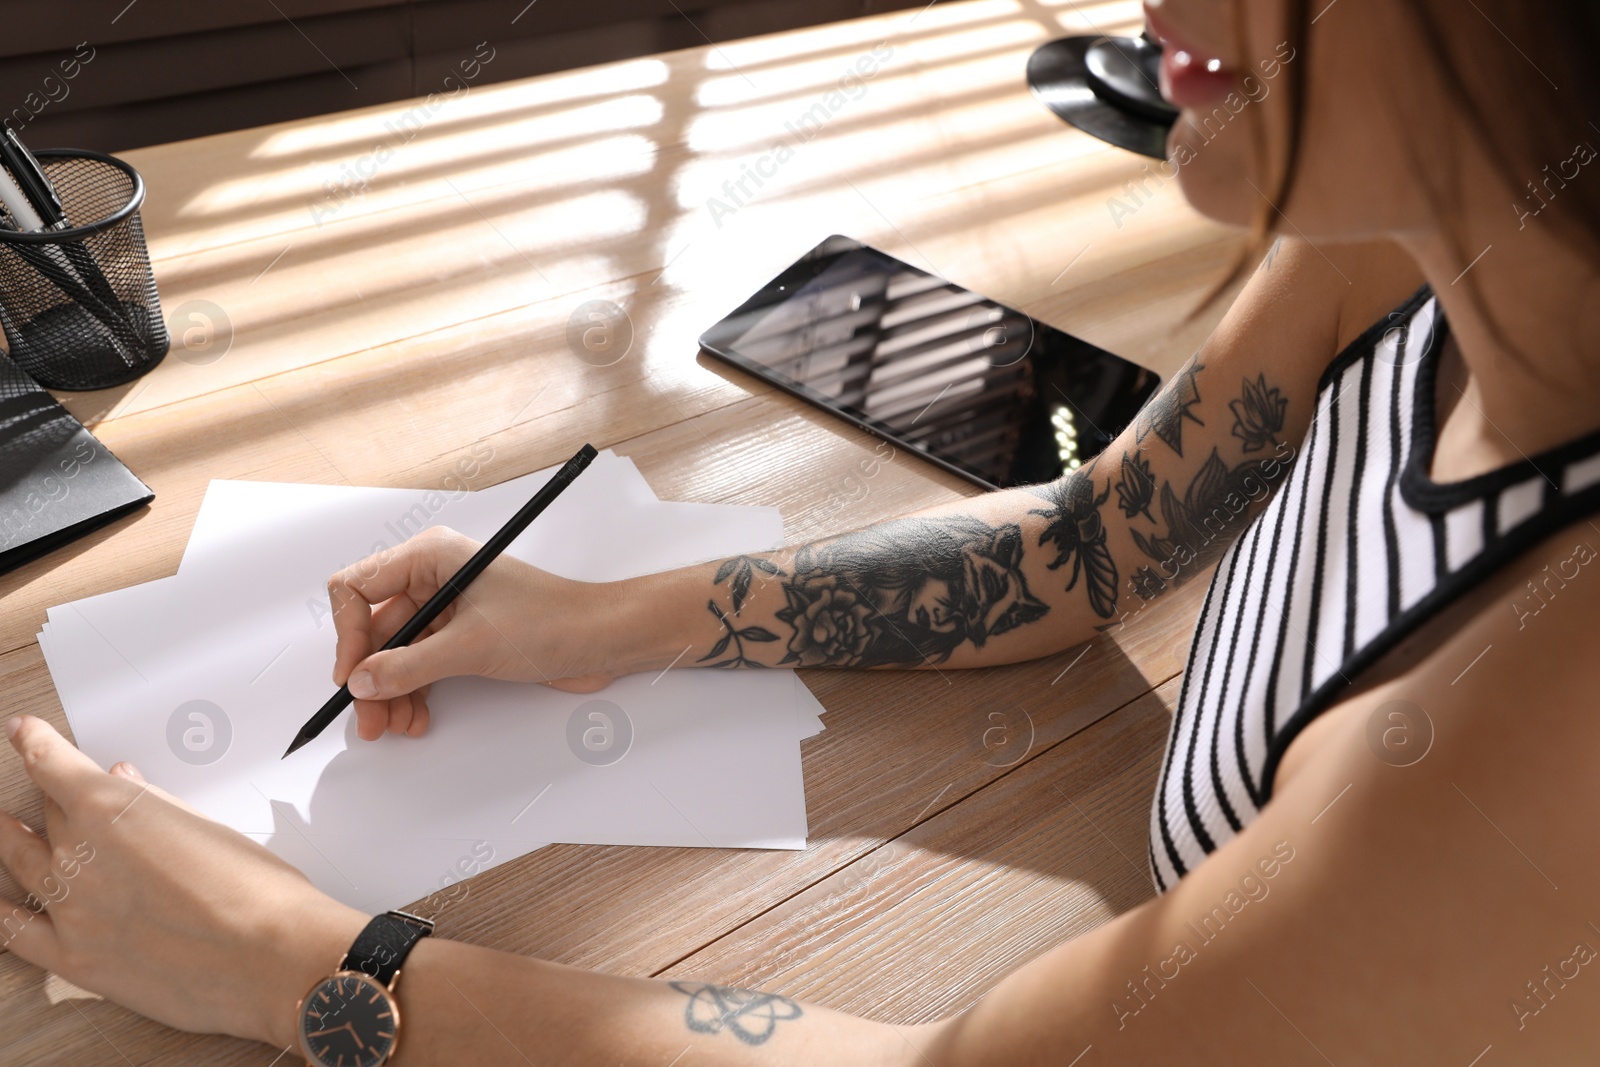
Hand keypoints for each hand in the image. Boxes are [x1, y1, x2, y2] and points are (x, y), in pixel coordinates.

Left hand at [0, 715, 366, 1047]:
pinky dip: (1, 911)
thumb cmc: (255, 892)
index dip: (34, 742)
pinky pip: (15, 931)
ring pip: (20, 863)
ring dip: (10, 841)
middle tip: (52, 789)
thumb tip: (130, 788)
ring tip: (6, 828)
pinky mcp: (74, 959)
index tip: (23, 732)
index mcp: (110, 810)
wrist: (269, 958)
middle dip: (51, 798)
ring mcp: (70, 910)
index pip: (53, 764)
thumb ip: (157, 806)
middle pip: (48, 815)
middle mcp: (79, 856)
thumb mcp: (207, 828)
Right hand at [327, 526, 626, 740]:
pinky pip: (420, 663)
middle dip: (370, 675)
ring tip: (395, 726)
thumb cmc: (552, 621)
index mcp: (431, 556)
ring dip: (390, 691)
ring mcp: (448, 607)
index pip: (358, 587)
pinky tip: (416, 717)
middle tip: (368, 719)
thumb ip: (409, 666)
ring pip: (396, 652)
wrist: (603, 638)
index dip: (348, 634)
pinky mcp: (463, 635)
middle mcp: (434, 577)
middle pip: (375, 627)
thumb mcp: (471, 646)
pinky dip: (413, 691)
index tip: (352, 676)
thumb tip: (361, 682)